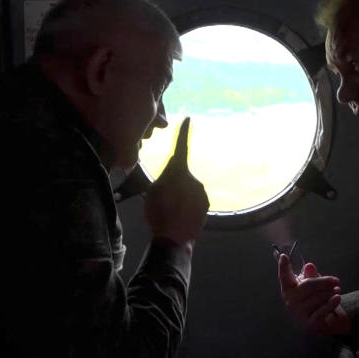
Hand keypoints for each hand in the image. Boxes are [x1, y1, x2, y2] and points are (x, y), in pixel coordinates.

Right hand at [144, 117, 208, 247]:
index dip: (183, 132)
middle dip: (173, 182)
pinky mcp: (206, 203)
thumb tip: (171, 176)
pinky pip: (194, 199)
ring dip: (180, 195)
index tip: (188, 119)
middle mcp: (193, 178)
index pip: (181, 147)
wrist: (174, 238)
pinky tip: (180, 215)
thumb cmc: (158, 213)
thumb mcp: (152, 192)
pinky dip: (187, 204)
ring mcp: (201, 191)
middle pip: (181, 174)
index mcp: (178, 172)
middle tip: (163, 199)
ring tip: (170, 210)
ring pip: (187, 188)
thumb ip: (163, 178)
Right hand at [277, 254, 351, 334]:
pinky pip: (322, 310)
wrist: (324, 323)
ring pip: (317, 297)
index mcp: (289, 290)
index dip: (283, 267)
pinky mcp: (309, 324)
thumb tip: (309, 266)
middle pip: (308, 285)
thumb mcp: (314, 286)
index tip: (284, 256)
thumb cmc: (316, 301)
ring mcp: (298, 314)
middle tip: (336, 281)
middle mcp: (290, 302)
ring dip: (330, 293)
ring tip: (337, 290)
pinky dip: (331, 303)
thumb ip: (311, 276)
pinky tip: (337, 297)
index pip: (284, 277)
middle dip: (324, 282)